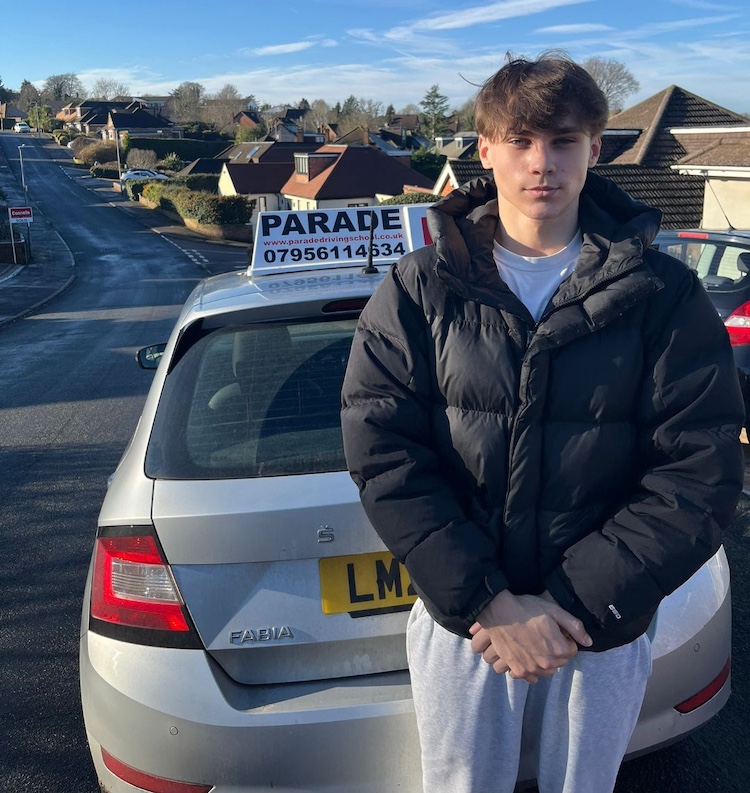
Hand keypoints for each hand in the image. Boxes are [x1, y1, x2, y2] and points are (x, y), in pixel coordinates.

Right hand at [469, 590, 591, 683]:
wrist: (499, 612)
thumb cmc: (527, 609)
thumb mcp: (554, 610)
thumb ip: (575, 627)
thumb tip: (589, 641)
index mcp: (559, 649)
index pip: (572, 650)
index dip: (565, 639)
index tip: (555, 631)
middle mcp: (547, 664)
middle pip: (560, 662)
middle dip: (556, 651)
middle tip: (544, 636)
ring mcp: (532, 669)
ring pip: (547, 671)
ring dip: (544, 661)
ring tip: (534, 645)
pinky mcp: (518, 670)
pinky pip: (531, 677)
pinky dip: (531, 670)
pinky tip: (526, 656)